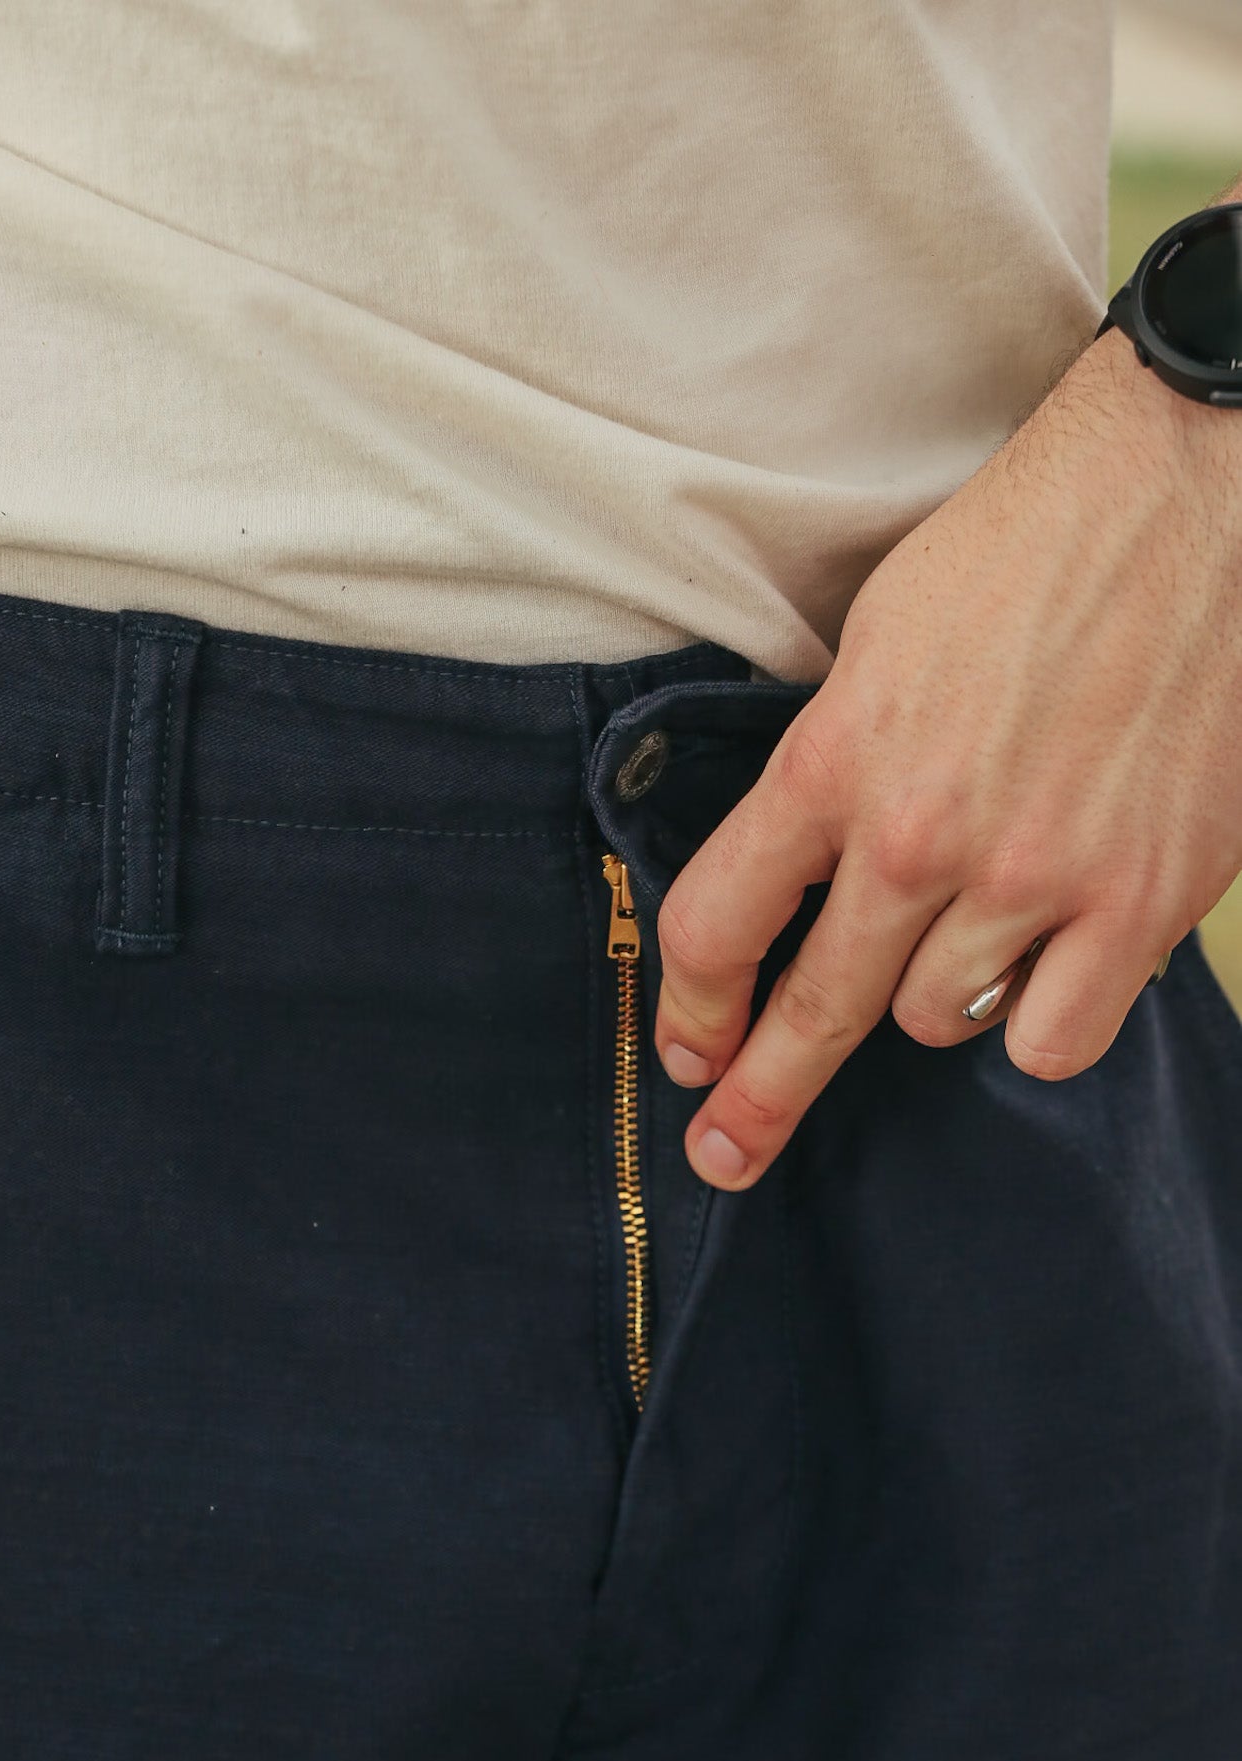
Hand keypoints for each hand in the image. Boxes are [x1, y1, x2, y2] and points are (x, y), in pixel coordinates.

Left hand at [655, 325, 1241, 1189]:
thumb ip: (831, 772)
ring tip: (970, 923)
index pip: (720, 922)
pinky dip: (1041, 1015)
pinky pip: (1055, 1037)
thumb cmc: (1030, 546)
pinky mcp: (1144, 900)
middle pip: (816, 1009)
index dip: (692, 1008)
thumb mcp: (878, 641)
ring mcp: (1038, 877)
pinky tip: (1049, 960)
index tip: (688, 1054)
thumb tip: (807, 876)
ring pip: (938, 1019)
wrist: (1191, 489)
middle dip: (761, 1093)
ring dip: (935, 990)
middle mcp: (924, 835)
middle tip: (728, 1152)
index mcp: (838, 757)